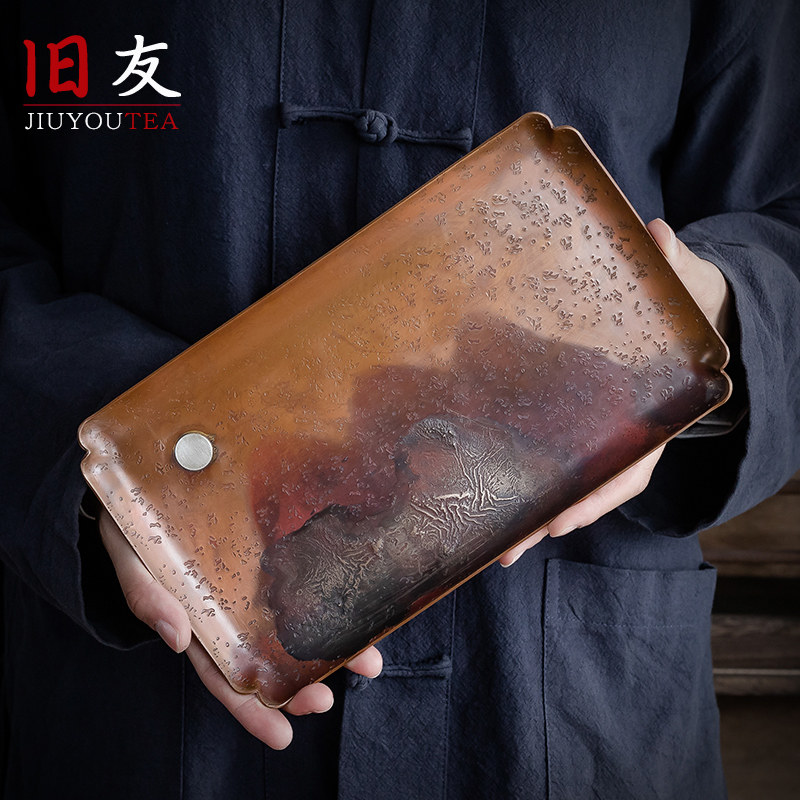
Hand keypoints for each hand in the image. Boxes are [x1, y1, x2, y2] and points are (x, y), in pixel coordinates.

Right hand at [98, 508, 381, 748]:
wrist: (144, 479)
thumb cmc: (132, 526)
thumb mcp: (131, 558)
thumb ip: (147, 595)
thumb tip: (176, 637)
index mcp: (197, 620)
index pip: (224, 675)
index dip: (250, 708)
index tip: (283, 735)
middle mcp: (231, 608)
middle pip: (267, 658)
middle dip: (300, 685)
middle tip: (329, 700)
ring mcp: (254, 579)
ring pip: (294, 622)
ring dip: (328, 646)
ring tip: (366, 663)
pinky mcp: (270, 547)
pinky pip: (301, 575)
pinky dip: (327, 593)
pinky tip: (359, 605)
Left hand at [498, 218, 730, 565]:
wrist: (683, 317)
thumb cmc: (687, 311)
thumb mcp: (688, 288)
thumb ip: (676, 269)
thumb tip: (660, 238)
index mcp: (652, 417)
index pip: (629, 465)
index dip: (597, 495)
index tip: (564, 519)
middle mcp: (620, 437)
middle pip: (582, 489)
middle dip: (545, 520)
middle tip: (506, 550)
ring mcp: (593, 435)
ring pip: (559, 483)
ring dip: (525, 513)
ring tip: (487, 545)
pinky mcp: (566, 422)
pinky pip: (543, 454)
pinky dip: (517, 474)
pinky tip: (482, 493)